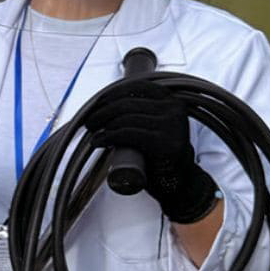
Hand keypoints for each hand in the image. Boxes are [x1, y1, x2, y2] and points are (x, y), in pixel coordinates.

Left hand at [86, 81, 217, 223]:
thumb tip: (105, 101)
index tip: (97, 104)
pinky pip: (127, 134)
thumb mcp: (153, 124)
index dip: (111, 95)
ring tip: (94, 134)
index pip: (136, 88)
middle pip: (127, 103)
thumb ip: (139, 110)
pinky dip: (108, 137)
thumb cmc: (160, 153)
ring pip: (125, 119)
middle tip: (90, 122)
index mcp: (172, 100)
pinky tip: (98, 141)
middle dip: (102, 112)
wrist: (179, 182)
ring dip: (102, 125)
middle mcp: (174, 109)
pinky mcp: (164, 143)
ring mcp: (172, 126)